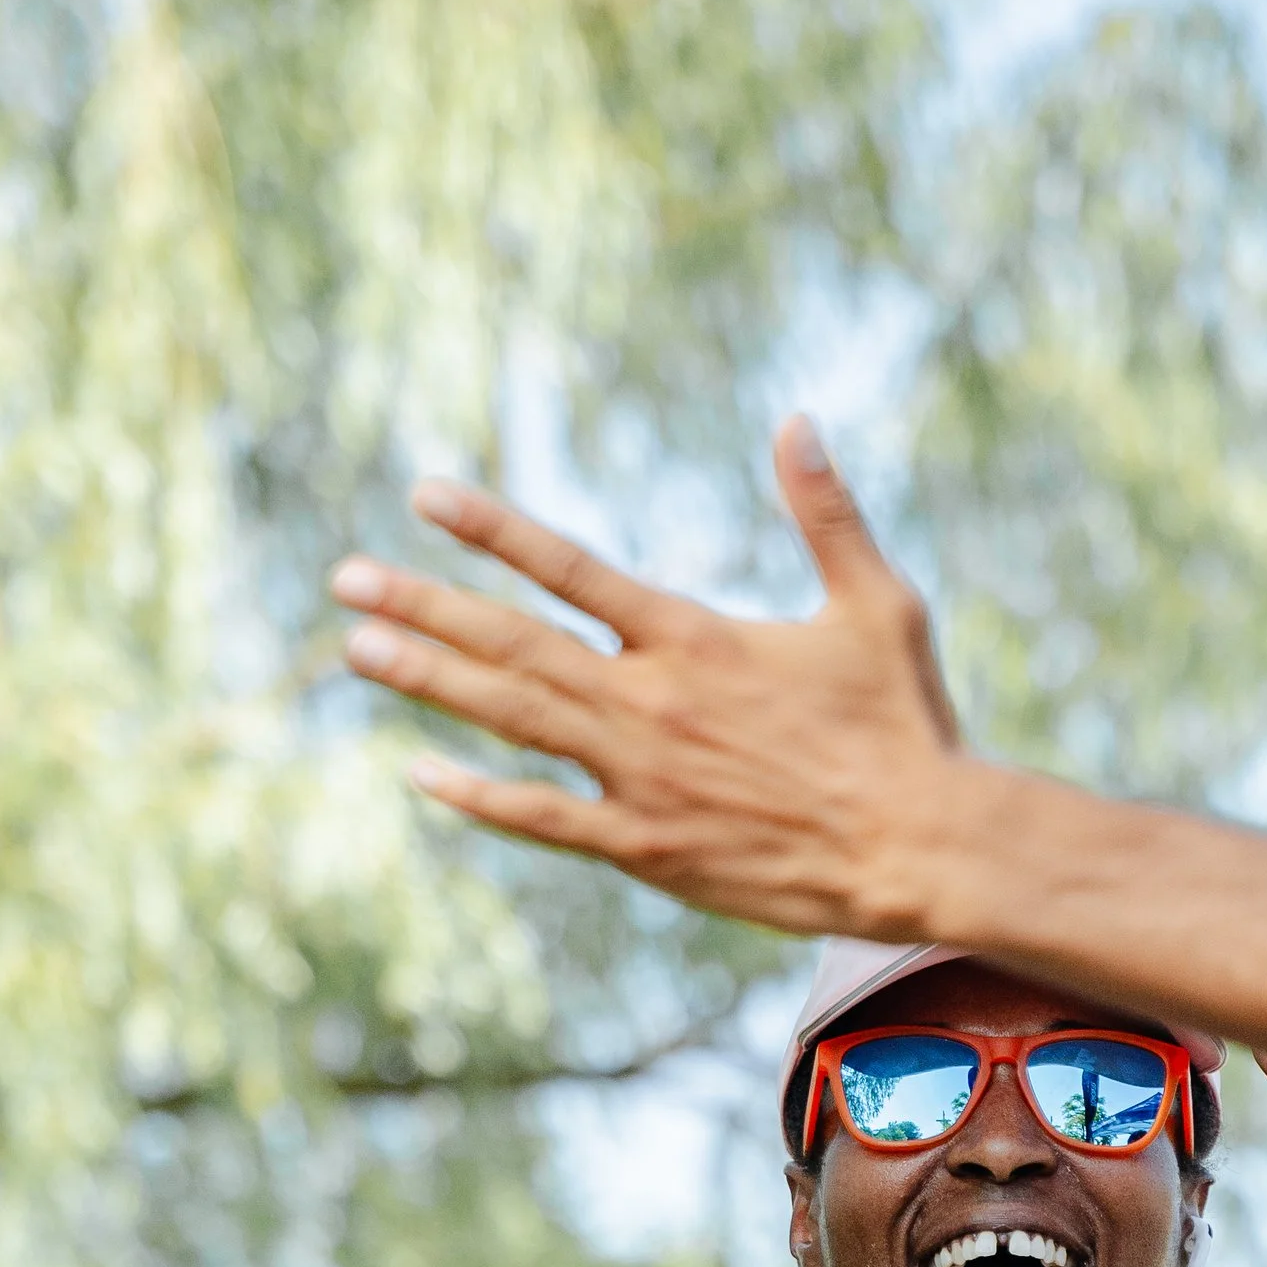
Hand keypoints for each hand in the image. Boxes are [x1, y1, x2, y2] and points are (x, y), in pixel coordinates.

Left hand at [328, 419, 961, 935]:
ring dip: (431, 681)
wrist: (920, 847)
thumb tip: (797, 418)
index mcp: (694, 637)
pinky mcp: (647, 848)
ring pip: (512, 721)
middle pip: (514, 643)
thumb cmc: (907, 726)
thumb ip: (826, 513)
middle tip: (346, 579)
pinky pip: (544, 820)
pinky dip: (480, 797)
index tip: (426, 496)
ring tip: (359, 649)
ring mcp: (641, 779)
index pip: (570, 569)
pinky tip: (423, 773)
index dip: (492, 530)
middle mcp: (651, 702)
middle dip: (424, 606)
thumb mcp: (878, 604)